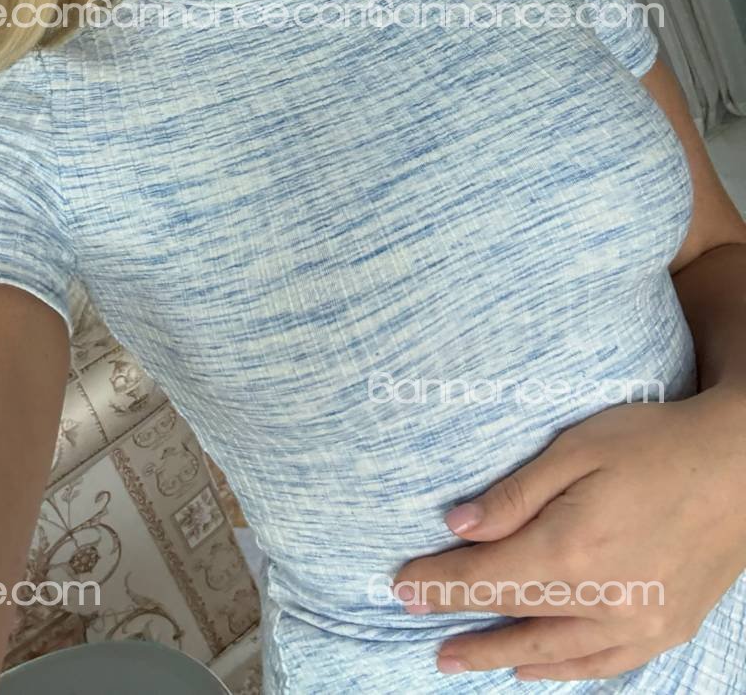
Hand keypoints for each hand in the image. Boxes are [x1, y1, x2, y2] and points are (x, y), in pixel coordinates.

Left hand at [392, 388, 745, 679]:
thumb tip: (457, 526)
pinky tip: (535, 671)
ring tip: (461, 661)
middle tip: (423, 638)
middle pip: (514, 619)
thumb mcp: (577, 449)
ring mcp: (639, 622)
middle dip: (462, 626)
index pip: (487, 579)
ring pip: (554, 653)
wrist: (741, 466)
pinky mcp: (666, 628)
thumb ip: (515, 495)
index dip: (440, 585)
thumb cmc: (655, 444)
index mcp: (571, 550)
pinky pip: (602, 663)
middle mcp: (603, 599)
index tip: (402, 588)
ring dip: (502, 658)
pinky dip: (563, 671)